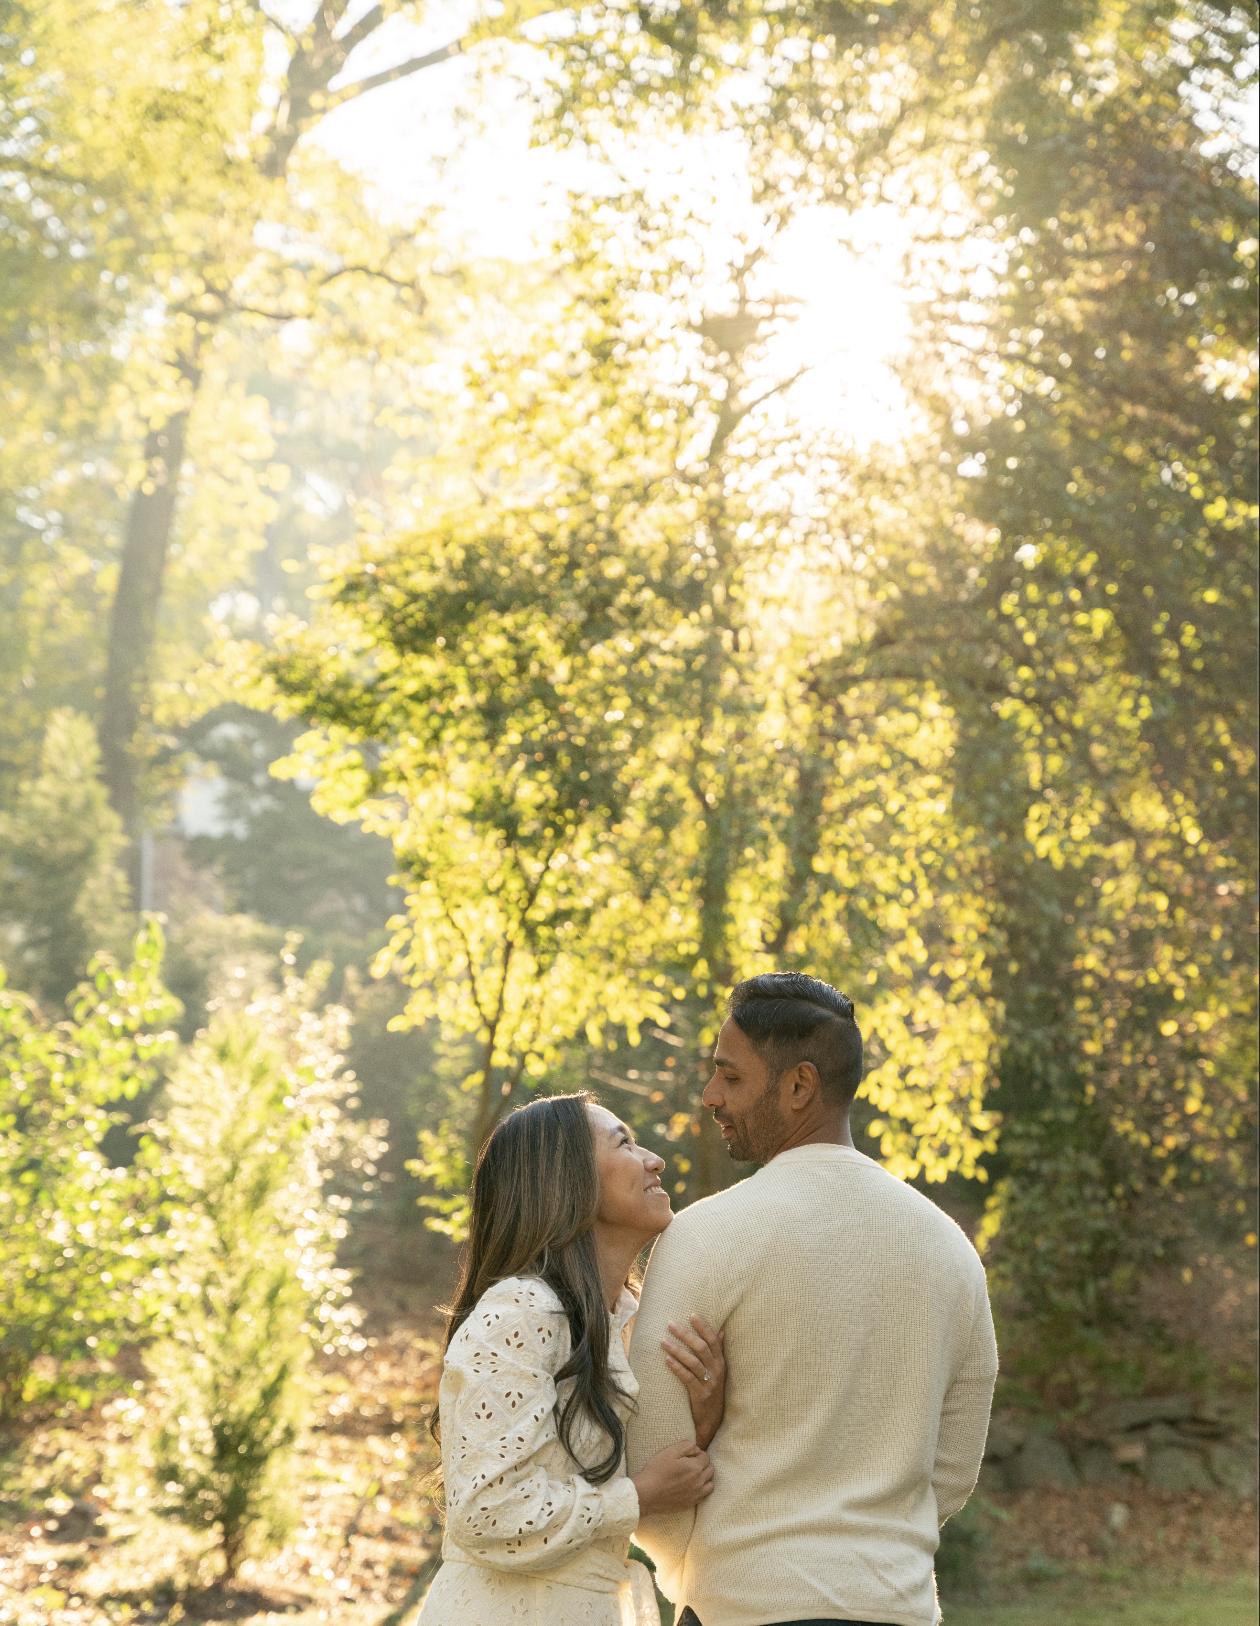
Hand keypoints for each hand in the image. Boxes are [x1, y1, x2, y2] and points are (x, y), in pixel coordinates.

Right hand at [631, 1440, 713, 1517]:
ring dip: (705, 1478)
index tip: (688, 1455)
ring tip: (693, 1476)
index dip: (698, 1454)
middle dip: (703, 1464)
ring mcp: (695, 1495)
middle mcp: (699, 1482)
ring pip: (710, 1485)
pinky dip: (701, 1490)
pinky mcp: (689, 1504)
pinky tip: (691, 1487)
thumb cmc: (656, 1471)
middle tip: (690, 1464)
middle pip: (710, 1470)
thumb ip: (687, 1446)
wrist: (646, 1494)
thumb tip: (696, 1449)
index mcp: (695, 1468)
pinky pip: (703, 1496)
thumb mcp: (670, 1451)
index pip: (706, 1457)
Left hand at [662, 1313, 725, 1450]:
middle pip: (702, 1348)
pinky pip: (688, 1379)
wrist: (712, 1422)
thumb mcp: (718, 1371)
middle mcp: (717, 1371)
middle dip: (686, 1335)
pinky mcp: (700, 1395)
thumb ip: (718, 1351)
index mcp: (720, 1362)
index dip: (704, 1327)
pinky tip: (666, 1360)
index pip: (713, 1340)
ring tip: (663, 1341)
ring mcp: (709, 1383)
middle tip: (670, 1324)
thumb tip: (721, 1330)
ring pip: (693, 1362)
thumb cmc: (712, 1391)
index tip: (692, 1314)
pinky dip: (677, 1368)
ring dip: (677, 1350)